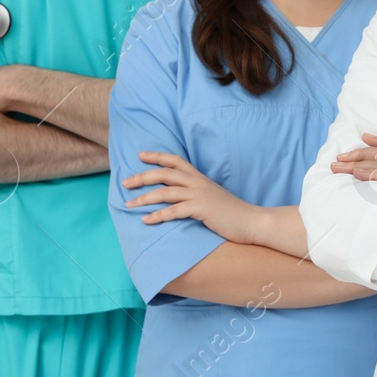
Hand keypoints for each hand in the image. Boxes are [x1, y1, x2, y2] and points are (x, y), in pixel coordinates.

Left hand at [121, 151, 266, 244]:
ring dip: (144, 198)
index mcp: (200, 178)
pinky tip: (146, 220)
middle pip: (165, 174)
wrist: (252, 221)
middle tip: (125, 183)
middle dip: (142, 177)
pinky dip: (158, 216)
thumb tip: (181, 197)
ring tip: (129, 205)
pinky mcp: (201, 209)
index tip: (140, 155)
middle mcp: (198, 183)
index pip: (176, 161)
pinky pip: (174, 211)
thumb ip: (198, 193)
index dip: (157, 156)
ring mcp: (200, 195)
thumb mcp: (213, 197)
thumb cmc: (232, 213)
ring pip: (165, 192)